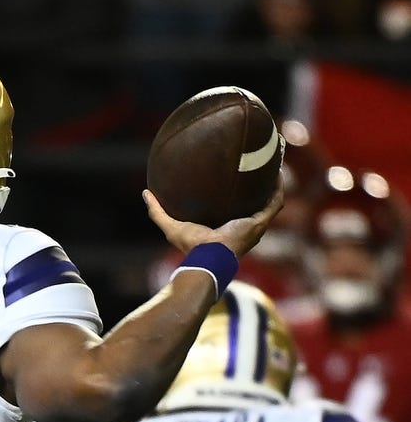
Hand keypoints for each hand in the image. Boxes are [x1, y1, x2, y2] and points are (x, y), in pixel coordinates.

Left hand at [145, 177, 284, 255]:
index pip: (234, 209)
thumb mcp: (171, 225)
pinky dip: (277, 187)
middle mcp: (243, 226)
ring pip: (269, 201)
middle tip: (257, 167)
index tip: (233, 178)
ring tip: (272, 164)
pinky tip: (276, 171)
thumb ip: (157, 210)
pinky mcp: (259, 222)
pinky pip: (274, 202)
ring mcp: (254, 225)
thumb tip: (145, 192)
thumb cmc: (191, 246)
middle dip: (258, 187)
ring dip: (272, 184)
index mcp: (226, 227)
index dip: (236, 195)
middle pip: (255, 204)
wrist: (208, 257)